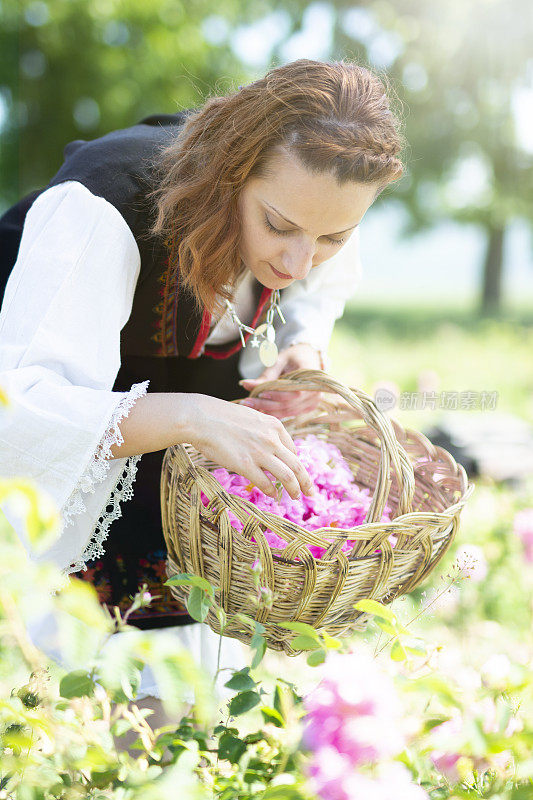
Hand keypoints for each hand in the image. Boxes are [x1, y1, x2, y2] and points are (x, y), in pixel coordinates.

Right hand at [185, 393, 313, 499]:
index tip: (298, 474)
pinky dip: (272, 491)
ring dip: (294, 489)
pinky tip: (273, 495)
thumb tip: (271, 448)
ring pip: (287, 476)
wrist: (201, 418)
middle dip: (306, 481)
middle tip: (310, 492)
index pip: (293, 450)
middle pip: (297, 465)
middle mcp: (272, 439)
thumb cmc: (221, 417)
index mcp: (275, 426)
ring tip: (295, 498)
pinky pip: (265, 483)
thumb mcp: (252, 418)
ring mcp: (260, 452)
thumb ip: (265, 432)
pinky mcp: (245, 464)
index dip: (297, 464)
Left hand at [238, 343, 322, 419]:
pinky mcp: (308, 408)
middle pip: (288, 404)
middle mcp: (315, 393)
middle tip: (247, 402)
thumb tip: (244, 384)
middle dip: (266, 405)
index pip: (293, 392)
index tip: (259, 394)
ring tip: (251, 406)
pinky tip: (261, 410)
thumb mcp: (279, 362)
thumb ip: (265, 376)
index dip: (276, 395)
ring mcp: (313, 402)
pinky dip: (274, 413)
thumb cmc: (293, 358)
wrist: (308, 358)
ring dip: (268, 411)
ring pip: (287, 412)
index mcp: (312, 377)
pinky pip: (289, 413)